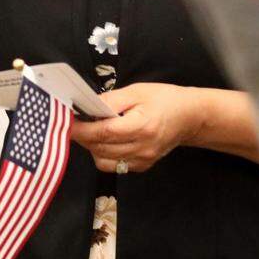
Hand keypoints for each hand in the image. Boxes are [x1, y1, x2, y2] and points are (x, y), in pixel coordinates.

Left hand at [69, 84, 201, 173]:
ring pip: (104, 161)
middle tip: (75, 123)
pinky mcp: (142, 166)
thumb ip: (111, 100)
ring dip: (92, 147)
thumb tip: (88, 107)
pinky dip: (104, 154)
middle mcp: (142, 148)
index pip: (103, 133)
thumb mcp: (137, 91)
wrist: (190, 117)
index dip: (82, 129)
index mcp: (141, 126)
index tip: (68, 122)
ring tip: (91, 131)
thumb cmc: (165, 99)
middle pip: (101, 148)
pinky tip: (106, 140)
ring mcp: (143, 160)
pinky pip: (115, 165)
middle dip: (83, 137)